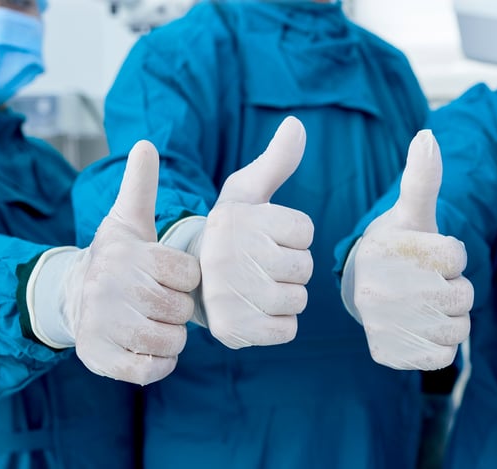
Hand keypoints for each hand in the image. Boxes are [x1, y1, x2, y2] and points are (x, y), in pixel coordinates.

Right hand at [29, 140, 200, 384]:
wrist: (73, 296)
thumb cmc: (116, 257)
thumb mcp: (127, 221)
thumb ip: (141, 186)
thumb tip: (145, 144)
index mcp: (129, 255)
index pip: (188, 274)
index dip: (186, 279)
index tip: (169, 276)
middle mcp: (111, 289)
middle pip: (181, 310)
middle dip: (179, 308)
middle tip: (162, 301)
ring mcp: (104, 326)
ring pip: (169, 340)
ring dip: (172, 336)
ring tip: (157, 322)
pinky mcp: (100, 359)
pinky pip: (151, 370)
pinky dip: (159, 362)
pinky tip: (151, 347)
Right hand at [184, 116, 313, 348]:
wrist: (192, 280)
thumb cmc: (231, 232)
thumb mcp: (246, 193)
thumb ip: (276, 161)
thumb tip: (297, 124)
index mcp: (237, 220)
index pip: (305, 231)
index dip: (293, 235)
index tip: (266, 236)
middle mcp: (230, 257)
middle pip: (305, 267)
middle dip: (291, 266)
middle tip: (262, 265)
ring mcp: (230, 296)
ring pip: (298, 299)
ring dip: (287, 295)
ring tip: (259, 286)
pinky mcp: (234, 330)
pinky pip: (288, 330)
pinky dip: (280, 323)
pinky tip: (257, 310)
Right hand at [343, 130, 472, 369]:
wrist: (362, 287)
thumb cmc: (397, 246)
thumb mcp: (411, 212)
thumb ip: (423, 178)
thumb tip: (428, 137)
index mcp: (387, 251)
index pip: (458, 256)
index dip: (453, 254)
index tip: (431, 253)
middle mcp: (378, 291)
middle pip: (462, 295)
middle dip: (456, 287)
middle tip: (430, 281)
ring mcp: (382, 326)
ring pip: (457, 329)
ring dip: (452, 317)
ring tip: (428, 303)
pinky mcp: (387, 354)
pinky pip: (443, 356)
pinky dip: (441, 343)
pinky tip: (422, 326)